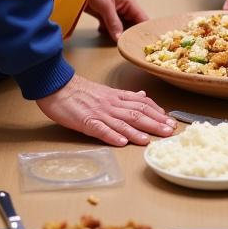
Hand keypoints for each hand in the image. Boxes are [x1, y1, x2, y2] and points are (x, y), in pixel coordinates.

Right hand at [36, 75, 175, 145]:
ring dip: (137, 132)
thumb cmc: (80, 91)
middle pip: (136, 113)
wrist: (57, 85)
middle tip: (170, 131)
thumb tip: (142, 96)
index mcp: (116, 97)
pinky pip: (99, 129)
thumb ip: (124, 96)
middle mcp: (111, 104)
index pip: (141, 103)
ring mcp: (98, 113)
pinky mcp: (85, 121)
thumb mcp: (106, 91)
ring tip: (150, 140)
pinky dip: (111, 136)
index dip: (157, 112)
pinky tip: (121, 143)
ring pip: (121, 122)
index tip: (170, 120)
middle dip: (154, 123)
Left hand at [84, 0, 146, 40]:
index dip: (145, 30)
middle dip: (131, 35)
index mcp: (129, 2)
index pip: (142, 18)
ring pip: (122, 28)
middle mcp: (124, 8)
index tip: (144, 44)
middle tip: (130, 47)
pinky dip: (108, 32)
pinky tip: (103, 32)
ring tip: (119, 43)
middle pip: (133, 25)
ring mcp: (115, 12)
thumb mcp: (106, 5)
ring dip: (119, 34)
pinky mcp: (105, 16)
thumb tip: (120, 38)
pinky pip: (111, 28)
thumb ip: (113, 22)